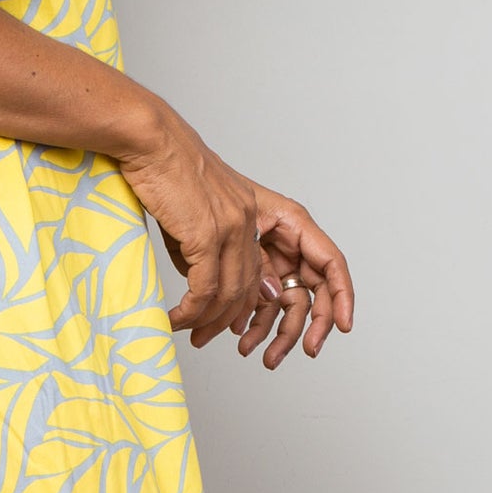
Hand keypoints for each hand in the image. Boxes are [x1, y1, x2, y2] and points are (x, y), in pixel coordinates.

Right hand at [120, 113, 353, 367]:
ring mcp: (236, 226)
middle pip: (273, 290)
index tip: (340, 326)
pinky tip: (179, 320)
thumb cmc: (173, 177)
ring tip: (194, 335)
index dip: (339, 296)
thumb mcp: (209, 219)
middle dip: (266, 330)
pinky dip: (192, 311)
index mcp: (274, 213)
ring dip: (211, 323)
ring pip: (235, 294)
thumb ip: (226, 255)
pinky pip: (206, 288)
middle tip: (244, 351)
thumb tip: (228, 296)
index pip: (323, 261)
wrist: (151, 141)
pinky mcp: (208, 233)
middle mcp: (260, 220)